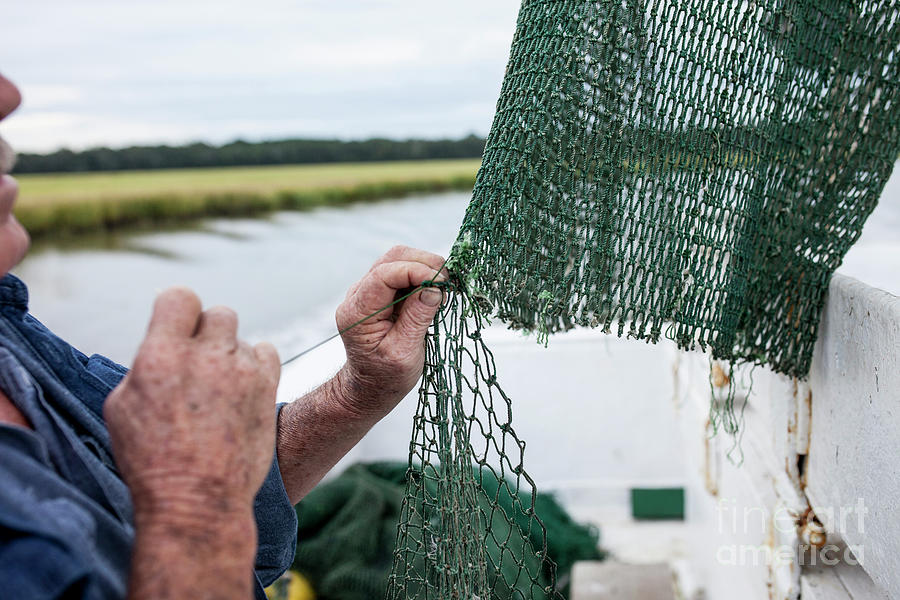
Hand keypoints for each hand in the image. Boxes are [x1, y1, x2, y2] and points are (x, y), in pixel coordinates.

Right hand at [104, 287, 280, 522]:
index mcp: (160, 356)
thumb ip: (145, 364)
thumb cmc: (152, 460)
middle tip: (198, 364)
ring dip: (229, 354)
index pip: (179, 296)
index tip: (177, 329)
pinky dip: (256, 364)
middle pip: (217, 313)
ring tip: (218, 388)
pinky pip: (267, 351)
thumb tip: (161, 342)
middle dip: (207, 333)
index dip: (178, 310)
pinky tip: (242, 388)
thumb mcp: (122, 408)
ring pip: (242, 336)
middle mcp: (204, 356)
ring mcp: (240, 370)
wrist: (197, 500)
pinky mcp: (267, 386)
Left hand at [334, 245, 446, 417]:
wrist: (369, 387)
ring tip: (443, 288)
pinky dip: (421, 275)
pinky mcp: (380, 293)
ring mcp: (368, 292)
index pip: (384, 274)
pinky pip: (401, 272)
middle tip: (448, 282)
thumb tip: (434, 288)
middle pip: (391, 258)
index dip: (416, 271)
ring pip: (397, 260)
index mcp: (358, 313)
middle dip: (423, 263)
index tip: (441, 282)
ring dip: (424, 267)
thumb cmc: (384, 377)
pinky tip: (434, 291)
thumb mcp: (405, 353)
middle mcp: (358, 297)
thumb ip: (417, 318)